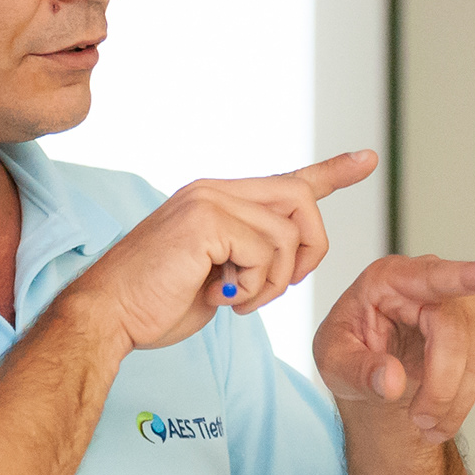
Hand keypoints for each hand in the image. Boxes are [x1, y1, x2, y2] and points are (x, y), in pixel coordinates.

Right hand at [67, 151, 378, 351]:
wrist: (107, 315)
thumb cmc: (153, 304)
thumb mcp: (213, 275)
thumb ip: (245, 257)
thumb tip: (279, 262)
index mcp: (215, 199)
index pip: (287, 179)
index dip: (333, 172)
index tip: (368, 159)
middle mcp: (214, 190)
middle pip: (301, 201)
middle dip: (308, 251)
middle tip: (278, 288)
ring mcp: (209, 201)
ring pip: (286, 236)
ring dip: (272, 282)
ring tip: (236, 299)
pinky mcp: (206, 221)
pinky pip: (266, 253)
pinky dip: (254, 287)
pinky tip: (222, 297)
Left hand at [312, 255, 474, 444]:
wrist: (371, 367)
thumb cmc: (349, 349)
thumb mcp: (332, 361)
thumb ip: (357, 371)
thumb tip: (392, 381)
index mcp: (389, 278)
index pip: (434, 277)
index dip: (471, 277)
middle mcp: (431, 282)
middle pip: (456, 331)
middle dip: (442, 385)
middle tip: (420, 420)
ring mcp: (463, 301)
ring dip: (455, 399)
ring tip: (427, 423)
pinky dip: (464, 397)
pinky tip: (442, 409)